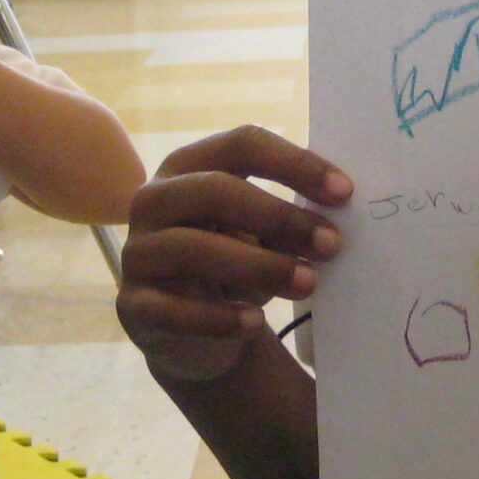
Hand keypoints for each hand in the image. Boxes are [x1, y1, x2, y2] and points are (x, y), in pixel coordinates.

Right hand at [117, 127, 349, 383]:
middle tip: (332, 244)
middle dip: (279, 216)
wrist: (192, 333)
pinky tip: (256, 323)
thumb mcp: (261, 237)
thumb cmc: (233, 266)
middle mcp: (154, 200)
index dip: (294, 164)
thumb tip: (333, 222)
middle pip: (213, 190)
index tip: (344, 192)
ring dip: (259, 266)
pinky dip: (219, 317)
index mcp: (188, 167)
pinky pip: (173, 309)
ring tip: (308, 284)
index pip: (240, 145)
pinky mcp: (134, 304)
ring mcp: (139, 252)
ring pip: (193, 248)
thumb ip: (288, 222)